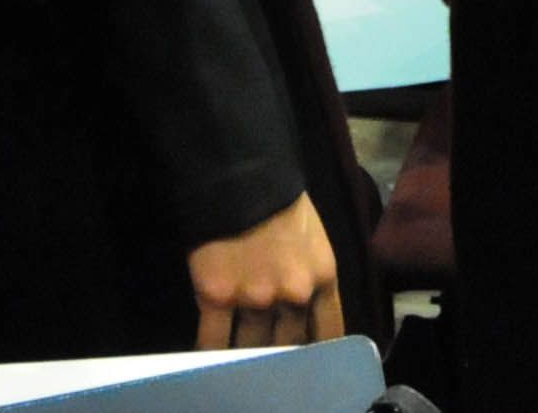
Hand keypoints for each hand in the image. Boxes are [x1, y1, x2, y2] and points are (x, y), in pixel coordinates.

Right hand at [188, 193, 343, 350]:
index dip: (317, 351)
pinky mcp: (218, 297)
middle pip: (289, 344)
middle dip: (281, 355)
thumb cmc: (280, 200)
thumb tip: (304, 308)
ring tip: (240, 363)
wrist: (239, 175)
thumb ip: (311, 277)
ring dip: (246, 357)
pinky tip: (209, 359)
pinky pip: (214, 341)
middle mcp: (293, 296)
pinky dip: (210, 353)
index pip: (328, 332)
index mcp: (322, 278)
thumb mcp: (313, 240)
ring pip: (252, 348)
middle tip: (271, 359)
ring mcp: (255, 299)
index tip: (308, 359)